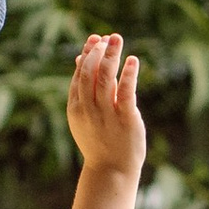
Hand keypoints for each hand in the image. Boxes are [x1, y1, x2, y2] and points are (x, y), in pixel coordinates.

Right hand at [67, 33, 144, 181]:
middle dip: (96, 52)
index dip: (87, 54)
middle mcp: (88, 109)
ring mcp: (106, 114)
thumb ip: (84, 88)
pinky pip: (125, 93)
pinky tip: (132, 60)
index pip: (79, 75)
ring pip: (105, 79)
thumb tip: (79, 58)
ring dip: (111, 56)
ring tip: (117, 39)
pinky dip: (128, 75)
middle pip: (89, 73)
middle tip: (107, 38)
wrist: (111, 170)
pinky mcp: (125, 119)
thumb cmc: (100, 141)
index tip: (96, 39)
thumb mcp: (85, 114)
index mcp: (76, 107)